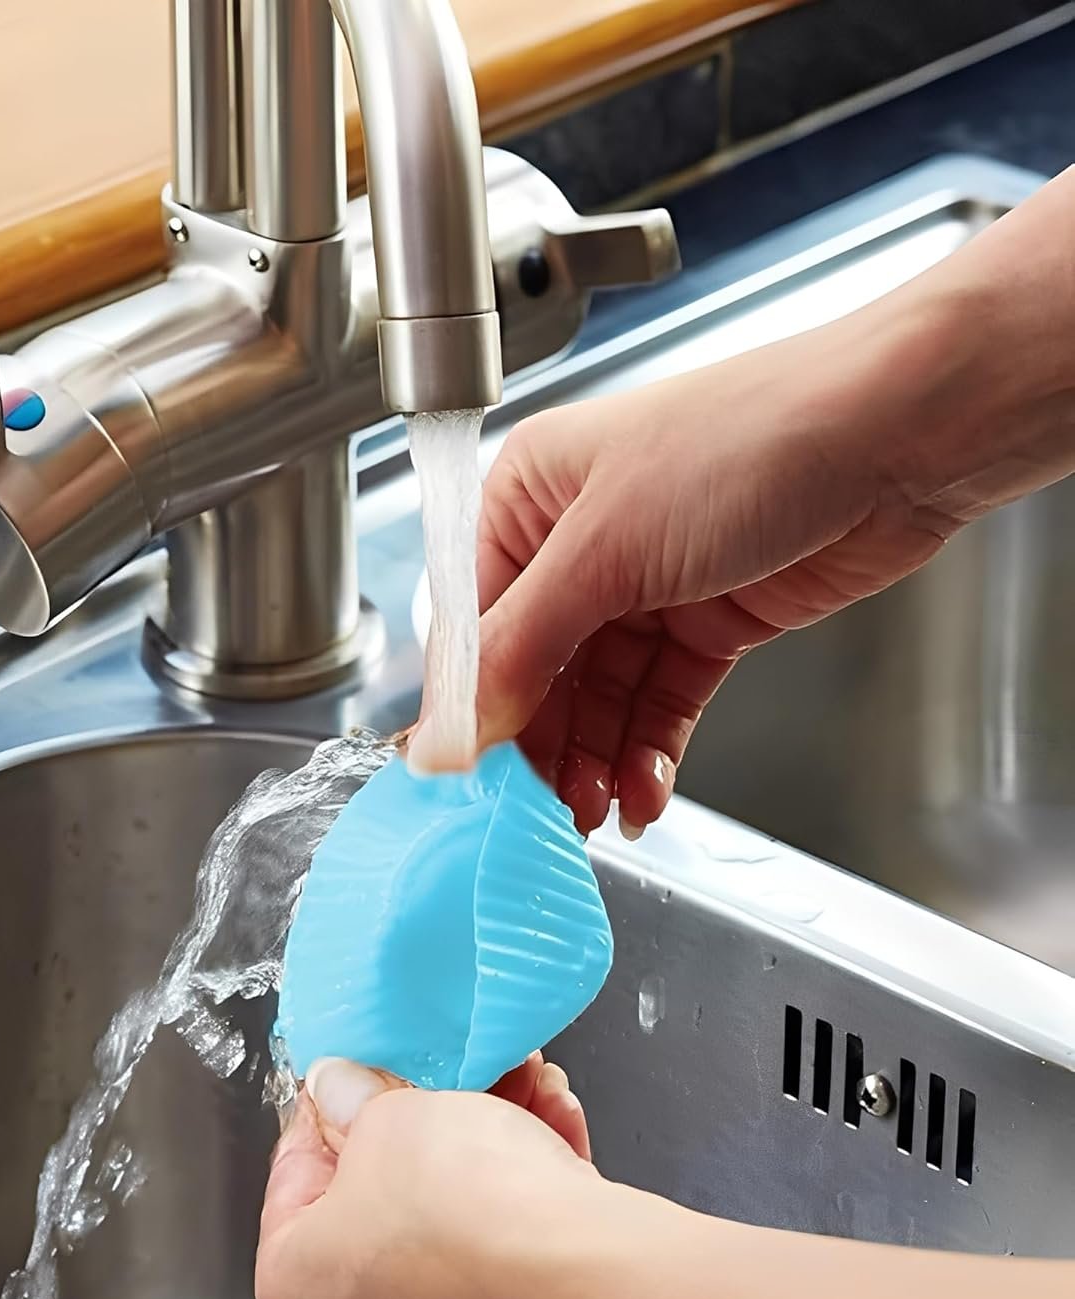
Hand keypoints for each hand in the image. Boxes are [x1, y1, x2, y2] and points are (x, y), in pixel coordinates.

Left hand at [255, 1053, 606, 1298]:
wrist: (590, 1284)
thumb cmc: (469, 1209)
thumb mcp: (388, 1113)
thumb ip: (352, 1097)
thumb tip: (340, 1089)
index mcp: (292, 1295)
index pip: (292, 1183)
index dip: (331, 1115)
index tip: (357, 1082)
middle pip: (380, 1213)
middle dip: (425, 1135)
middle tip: (446, 1085)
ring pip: (452, 1238)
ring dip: (486, 1159)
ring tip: (524, 1096)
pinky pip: (506, 1274)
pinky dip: (525, 1211)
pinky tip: (555, 1141)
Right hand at [472, 302, 970, 835]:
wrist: (902, 434)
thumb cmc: (754, 440)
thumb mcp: (605, 548)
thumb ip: (519, 648)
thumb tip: (447, 729)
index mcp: (530, 496)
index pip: (476, 622)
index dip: (476, 705)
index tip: (474, 777)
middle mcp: (581, 539)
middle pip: (536, 669)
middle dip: (542, 744)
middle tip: (540, 811)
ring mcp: (648, 583)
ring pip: (598, 696)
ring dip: (595, 758)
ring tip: (595, 812)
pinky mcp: (709, 621)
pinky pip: (660, 701)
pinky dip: (648, 750)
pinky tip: (641, 790)